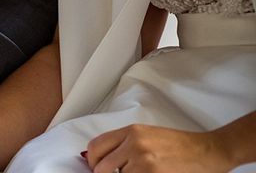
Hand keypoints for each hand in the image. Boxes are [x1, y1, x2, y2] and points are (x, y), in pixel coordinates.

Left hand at [84, 124, 232, 172]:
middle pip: (101, 167)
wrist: (206, 151)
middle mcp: (135, 144)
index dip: (92, 161)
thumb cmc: (178, 144)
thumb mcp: (146, 135)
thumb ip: (124, 143)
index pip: (95, 146)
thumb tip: (103, 157)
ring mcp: (144, 162)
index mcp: (131, 131)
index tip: (94, 167)